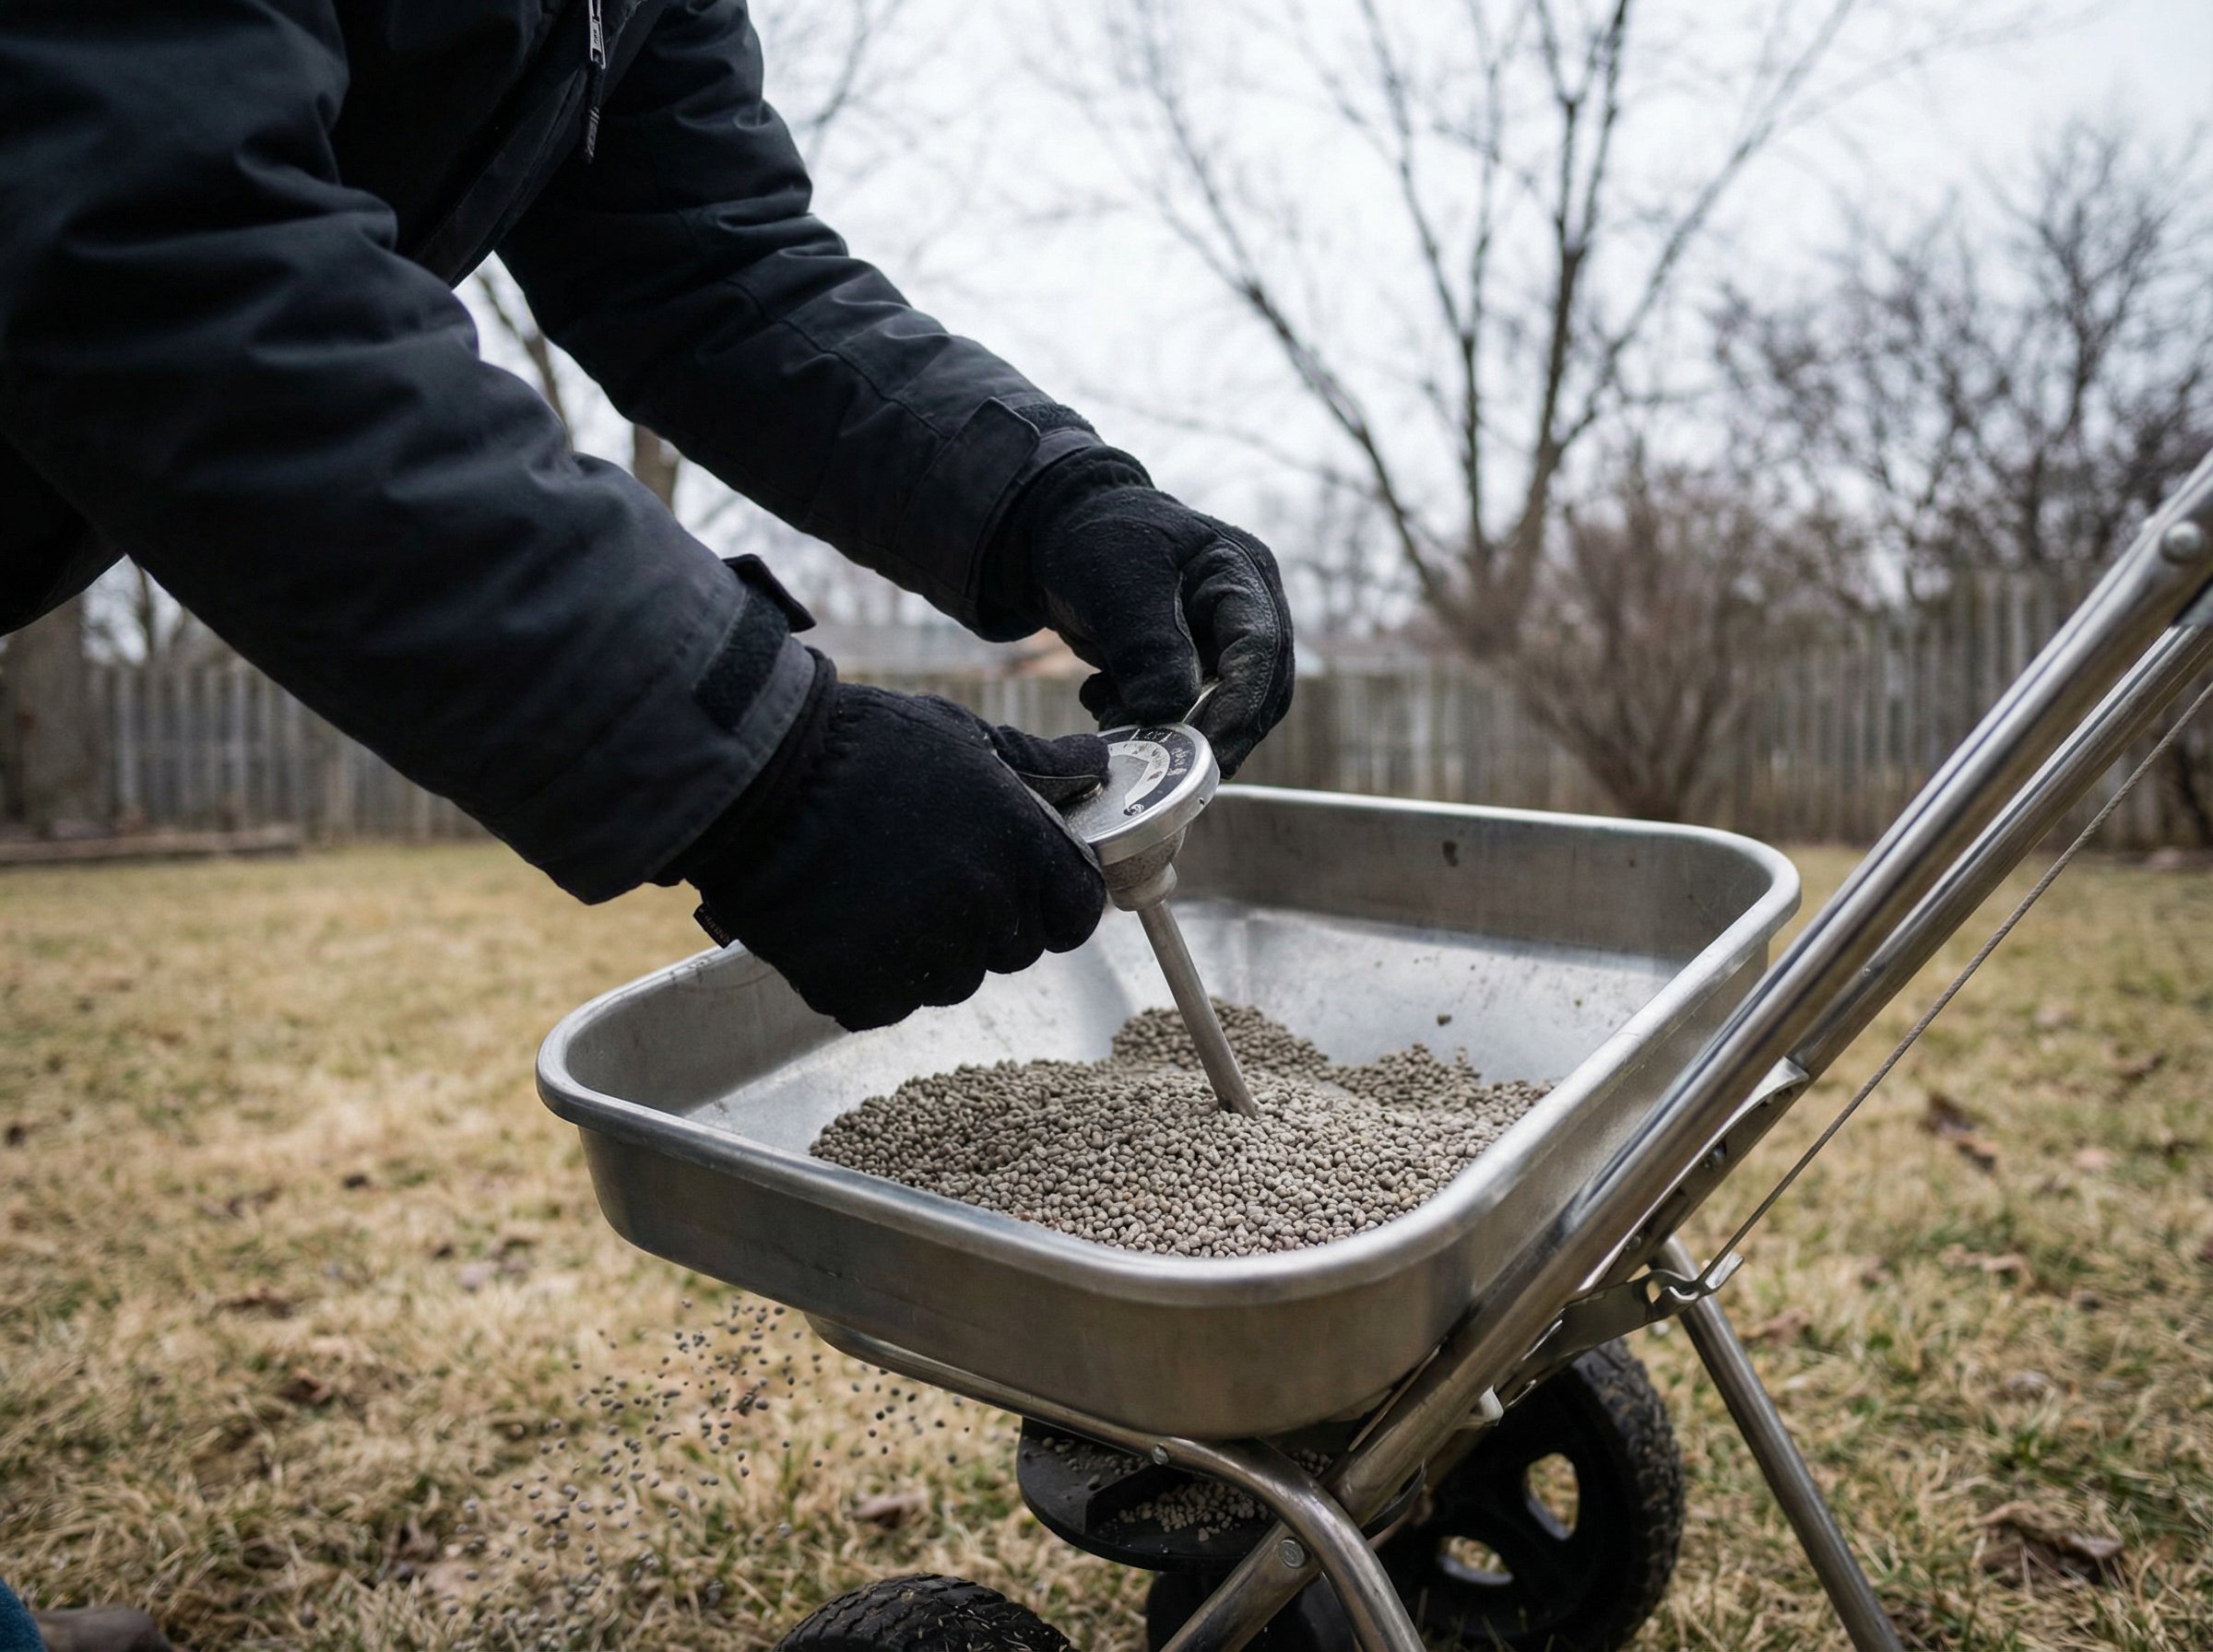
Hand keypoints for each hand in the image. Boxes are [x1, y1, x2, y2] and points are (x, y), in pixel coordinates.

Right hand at [683, 664, 1110, 1030]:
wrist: (754, 777)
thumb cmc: (861, 745)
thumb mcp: (962, 737)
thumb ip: (1038, 766)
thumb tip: (1093, 767)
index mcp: (1022, 850)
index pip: (1077, 912)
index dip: (1053, 899)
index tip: (1021, 881)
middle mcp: (983, 911)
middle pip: (1013, 950)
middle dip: (986, 920)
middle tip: (930, 871)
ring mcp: (922, 957)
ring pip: (951, 980)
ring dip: (928, 951)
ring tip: (879, 890)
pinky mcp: (860, 990)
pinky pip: (887, 1003)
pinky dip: (869, 976)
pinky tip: (843, 920)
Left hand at [1008, 449, 1293, 774]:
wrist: (1054, 532)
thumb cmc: (1093, 539)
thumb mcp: (1116, 583)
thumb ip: (1147, 644)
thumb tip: (1169, 709)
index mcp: (1240, 572)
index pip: (1261, 647)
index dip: (1240, 704)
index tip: (1207, 750)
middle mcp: (1243, 608)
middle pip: (1259, 687)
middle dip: (1219, 732)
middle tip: (1177, 772)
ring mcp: (1216, 639)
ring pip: (1221, 706)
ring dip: (1174, 728)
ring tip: (1116, 722)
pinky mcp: (1187, 665)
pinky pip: (1183, 708)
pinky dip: (1145, 718)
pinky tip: (1101, 700)